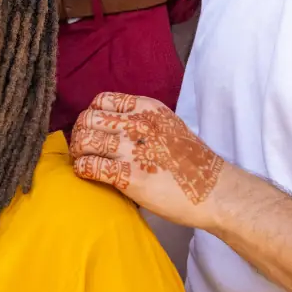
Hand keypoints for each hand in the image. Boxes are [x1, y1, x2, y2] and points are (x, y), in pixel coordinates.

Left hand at [69, 92, 226, 226]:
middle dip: (80, 133)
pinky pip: (90, 166)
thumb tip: (116, 128)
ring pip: (85, 140)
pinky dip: (82, 169)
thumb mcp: (170, 126)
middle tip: (82, 147)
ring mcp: (132, 149)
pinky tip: (87, 174)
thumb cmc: (194, 162)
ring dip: (78, 151)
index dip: (91, 115)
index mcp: (147, 108)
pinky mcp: (128, 176)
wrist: (214, 190)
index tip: (93, 129)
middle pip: (88, 119)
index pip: (102, 101)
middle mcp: (137, 123)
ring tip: (82, 160)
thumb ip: (143, 122)